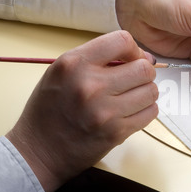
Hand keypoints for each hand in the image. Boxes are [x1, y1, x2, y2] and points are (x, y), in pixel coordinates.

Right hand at [6, 31, 158, 191]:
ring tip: (132, 97)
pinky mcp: (117, 132)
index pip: (122, 40)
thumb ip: (96, 59)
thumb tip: (140, 56)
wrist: (39, 150)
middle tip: (135, 79)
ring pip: (151, 91)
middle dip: (144, 72)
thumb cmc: (50, 109)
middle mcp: (91, 85)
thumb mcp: (62, 72)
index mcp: (74, 64)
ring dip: (146, 92)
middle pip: (143, 68)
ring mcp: (105, 111)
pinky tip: (132, 111)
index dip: (134, 49)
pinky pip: (150, 112)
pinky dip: (146, 110)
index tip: (132, 58)